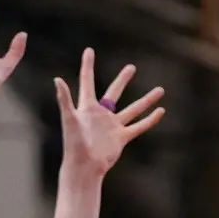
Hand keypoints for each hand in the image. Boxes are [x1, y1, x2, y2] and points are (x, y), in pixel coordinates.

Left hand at [57, 49, 165, 177]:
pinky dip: (150, 120)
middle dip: (122, 80)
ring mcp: (113, 126)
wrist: (84, 167)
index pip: (87, 82)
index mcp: (87, 107)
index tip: (89, 50)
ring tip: (160, 90)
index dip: (88, 66)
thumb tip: (57, 79)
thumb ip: (64, 99)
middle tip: (131, 67)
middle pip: (114, 92)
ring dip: (146, 100)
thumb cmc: (73, 144)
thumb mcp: (69, 119)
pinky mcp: (121, 138)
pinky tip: (161, 111)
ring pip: (133, 109)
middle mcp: (101, 114)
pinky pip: (139, 126)